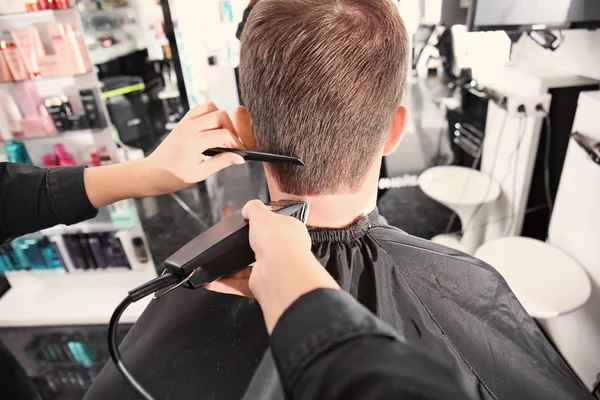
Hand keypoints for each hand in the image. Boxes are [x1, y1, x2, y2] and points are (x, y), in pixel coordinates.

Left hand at [84, 102, 246, 208]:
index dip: (236, 143)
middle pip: (220, 115)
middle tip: (231, 144)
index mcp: (193, 142)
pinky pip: (200, 109)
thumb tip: (240, 158)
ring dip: (220, 118)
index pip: (224, 134)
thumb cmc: (173, 177)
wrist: (152, 173)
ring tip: (221, 135)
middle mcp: (189, 128)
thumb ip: (221, 162)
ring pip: (211, 107)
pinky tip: (211, 130)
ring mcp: (185, 122)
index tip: (241, 152)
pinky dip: (209, 114)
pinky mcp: (183, 122)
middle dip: (231, 129)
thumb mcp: (200, 174)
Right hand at [206, 200, 339, 333]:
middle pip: (261, 247)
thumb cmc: (279, 242)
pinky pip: (239, 284)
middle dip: (245, 247)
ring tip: (217, 263)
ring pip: (247, 268)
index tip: (249, 223)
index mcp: (291, 232)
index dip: (264, 223)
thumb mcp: (262, 214)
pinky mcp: (261, 285)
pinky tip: (213, 280)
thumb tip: (248, 209)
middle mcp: (284, 252)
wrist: (279, 271)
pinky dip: (225, 283)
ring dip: (230, 267)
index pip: (277, 225)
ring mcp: (272, 270)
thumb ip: (253, 208)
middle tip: (232, 243)